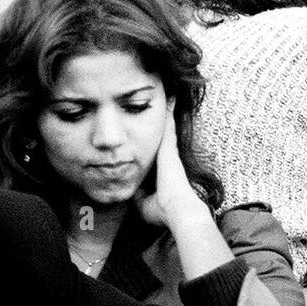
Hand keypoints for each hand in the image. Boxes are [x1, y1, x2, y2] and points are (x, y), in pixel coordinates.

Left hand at [138, 105, 200, 227]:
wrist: (176, 209)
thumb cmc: (162, 210)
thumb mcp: (144, 203)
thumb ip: (138, 196)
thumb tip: (129, 193)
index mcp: (162, 169)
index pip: (157, 150)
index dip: (154, 141)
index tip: (152, 132)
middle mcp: (168, 157)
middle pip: (164, 134)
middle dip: (163, 122)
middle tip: (165, 104)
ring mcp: (169, 150)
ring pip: (167, 126)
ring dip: (167, 113)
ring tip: (168, 96)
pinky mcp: (169, 146)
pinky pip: (169, 123)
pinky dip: (169, 111)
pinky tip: (169, 97)